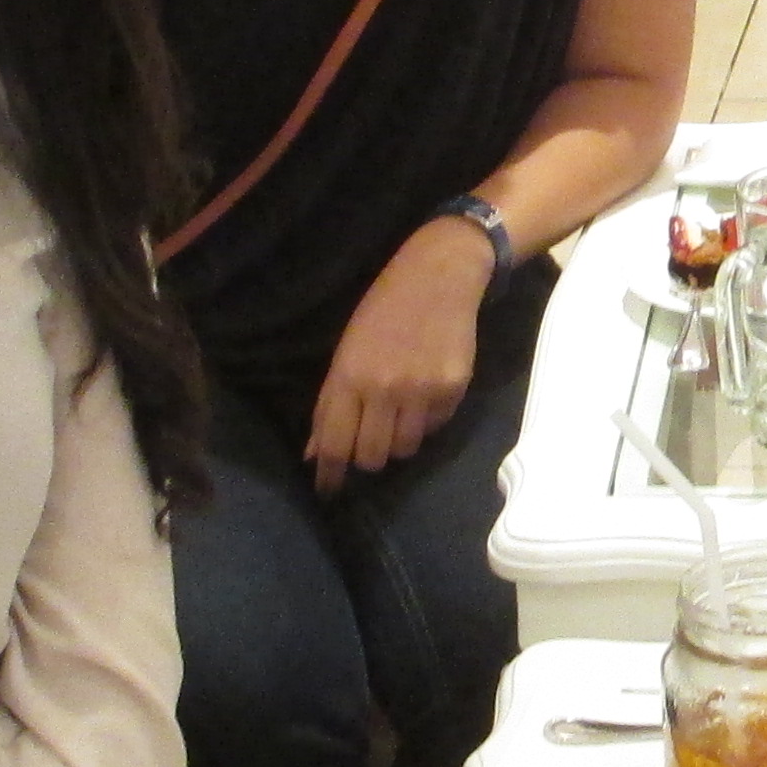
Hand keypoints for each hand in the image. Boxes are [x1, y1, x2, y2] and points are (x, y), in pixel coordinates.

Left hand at [307, 214, 490, 487]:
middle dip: (367, 458)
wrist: (438, 277)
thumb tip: (313, 452)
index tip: (328, 490)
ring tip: (399, 412)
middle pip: (372, 457)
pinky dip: (426, 420)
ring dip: (398, 440)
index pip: (334, 443)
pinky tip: (424, 391)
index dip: (330, 473)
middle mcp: (384, 388)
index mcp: (349, 376)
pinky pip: (435, 427)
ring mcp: (421, 390)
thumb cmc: (382, 310)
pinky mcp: (453, 389)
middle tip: (369, 443)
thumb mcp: (346, 350)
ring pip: (405, 448)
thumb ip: (330, 403)